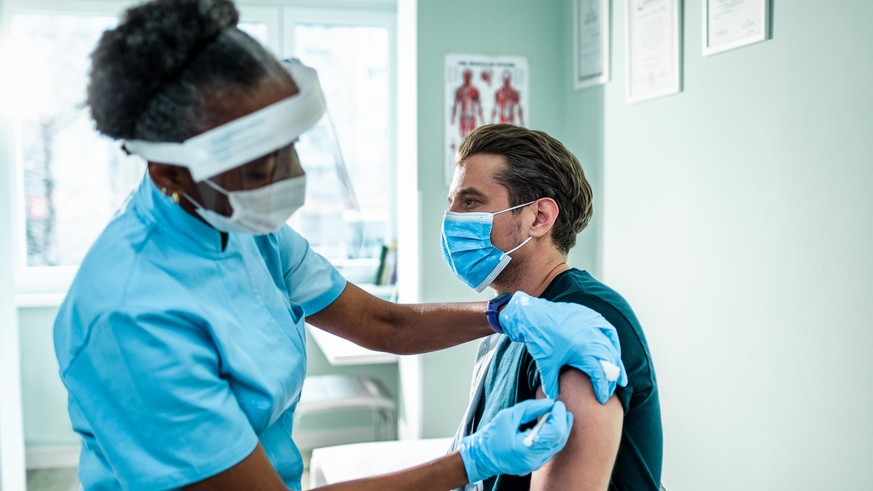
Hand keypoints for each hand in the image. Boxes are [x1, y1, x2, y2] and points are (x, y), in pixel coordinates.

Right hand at [457, 399, 572, 483]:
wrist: (482, 456)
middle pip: (559, 440)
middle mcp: (534, 460)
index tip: (557, 403)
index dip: (558, 416)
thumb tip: (549, 403)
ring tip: (557, 413)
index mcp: (526, 448)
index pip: (554, 432)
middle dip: (563, 421)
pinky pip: (551, 449)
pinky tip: (550, 424)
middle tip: (559, 407)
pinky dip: (554, 435)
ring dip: (561, 428)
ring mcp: (535, 464)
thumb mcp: (509, 416)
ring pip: (558, 445)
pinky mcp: (535, 464)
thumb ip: (531, 408)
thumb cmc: (492, 435)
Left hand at [498, 291, 627, 401]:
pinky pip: (608, 330)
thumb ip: (551, 385)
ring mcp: (593, 325)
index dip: (603, 388)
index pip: (600, 374)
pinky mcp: (590, 316)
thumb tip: (552, 399)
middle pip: (609, 362)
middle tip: (610, 391)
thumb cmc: (540, 341)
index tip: (602, 399)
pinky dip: (614, 342)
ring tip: (620, 378)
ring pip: (612, 347)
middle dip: (611, 379)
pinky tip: (614, 351)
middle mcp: (592, 337)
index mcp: (583, 351)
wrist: (533, 315)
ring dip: (616, 363)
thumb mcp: (546, 365)